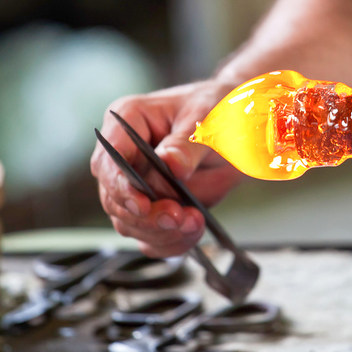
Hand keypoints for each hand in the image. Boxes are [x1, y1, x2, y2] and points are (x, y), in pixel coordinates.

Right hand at [90, 80, 243, 256]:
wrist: (242, 127)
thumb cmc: (219, 109)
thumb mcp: (208, 120)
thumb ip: (187, 144)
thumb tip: (169, 165)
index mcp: (129, 121)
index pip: (109, 159)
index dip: (120, 185)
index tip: (142, 203)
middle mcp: (126, 154)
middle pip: (114, 198)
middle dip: (145, 215)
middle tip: (178, 216)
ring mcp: (139, 184)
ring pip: (129, 222)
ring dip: (160, 231)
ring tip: (194, 222)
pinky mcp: (156, 206)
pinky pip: (151, 236)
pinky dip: (170, 242)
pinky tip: (192, 232)